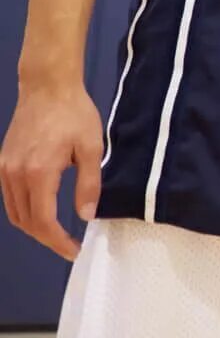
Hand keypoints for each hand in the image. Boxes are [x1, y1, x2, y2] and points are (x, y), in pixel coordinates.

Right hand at [0, 80, 103, 259]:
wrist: (47, 87)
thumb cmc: (74, 113)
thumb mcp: (91, 147)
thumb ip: (88, 184)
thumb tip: (86, 216)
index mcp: (38, 173)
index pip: (43, 221)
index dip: (57, 241)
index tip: (74, 250)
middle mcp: (15, 174)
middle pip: (25, 221)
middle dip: (47, 238)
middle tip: (69, 245)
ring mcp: (4, 169)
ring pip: (14, 212)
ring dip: (34, 227)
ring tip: (58, 233)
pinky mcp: (2, 163)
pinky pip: (9, 198)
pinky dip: (24, 211)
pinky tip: (42, 211)